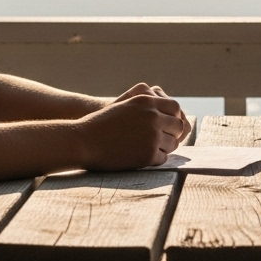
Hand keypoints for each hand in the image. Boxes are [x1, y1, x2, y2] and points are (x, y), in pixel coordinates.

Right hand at [74, 89, 189, 169]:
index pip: (175, 107)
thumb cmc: (101, 124)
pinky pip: (162, 158)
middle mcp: (152, 117)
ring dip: (164, 147)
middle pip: (178, 126)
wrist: (83, 141)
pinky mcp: (148, 154)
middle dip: (172, 134)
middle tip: (162, 140)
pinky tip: (141, 157)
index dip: (173, 117)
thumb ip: (147, 108)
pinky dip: (154, 159)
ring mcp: (152, 136)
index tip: (168, 125)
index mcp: (146, 101)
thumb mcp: (125, 106)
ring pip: (172, 144)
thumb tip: (171, 115)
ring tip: (148, 149)